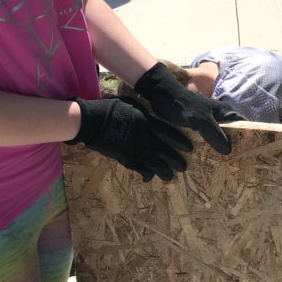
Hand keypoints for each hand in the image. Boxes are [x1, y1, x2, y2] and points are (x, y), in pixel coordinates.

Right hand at [69, 97, 192, 181]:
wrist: (92, 121)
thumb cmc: (111, 108)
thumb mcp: (132, 103)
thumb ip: (144, 111)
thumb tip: (152, 114)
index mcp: (147, 122)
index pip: (169, 133)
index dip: (180, 142)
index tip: (189, 149)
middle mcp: (145, 137)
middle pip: (165, 151)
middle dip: (175, 160)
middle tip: (184, 167)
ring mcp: (135, 149)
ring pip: (155, 163)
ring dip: (164, 171)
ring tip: (171, 176)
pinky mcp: (125, 158)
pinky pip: (139, 168)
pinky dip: (146, 174)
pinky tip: (150, 177)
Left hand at [134, 63, 241, 155]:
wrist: (161, 96)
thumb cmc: (183, 105)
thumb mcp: (200, 119)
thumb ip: (213, 133)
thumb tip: (228, 151)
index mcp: (225, 111)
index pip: (243, 124)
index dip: (249, 137)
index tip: (250, 153)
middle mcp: (219, 118)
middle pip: (232, 135)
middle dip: (233, 148)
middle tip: (235, 165)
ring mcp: (207, 124)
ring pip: (218, 139)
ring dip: (218, 151)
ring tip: (221, 168)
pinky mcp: (196, 129)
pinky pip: (206, 142)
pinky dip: (207, 151)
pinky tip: (205, 163)